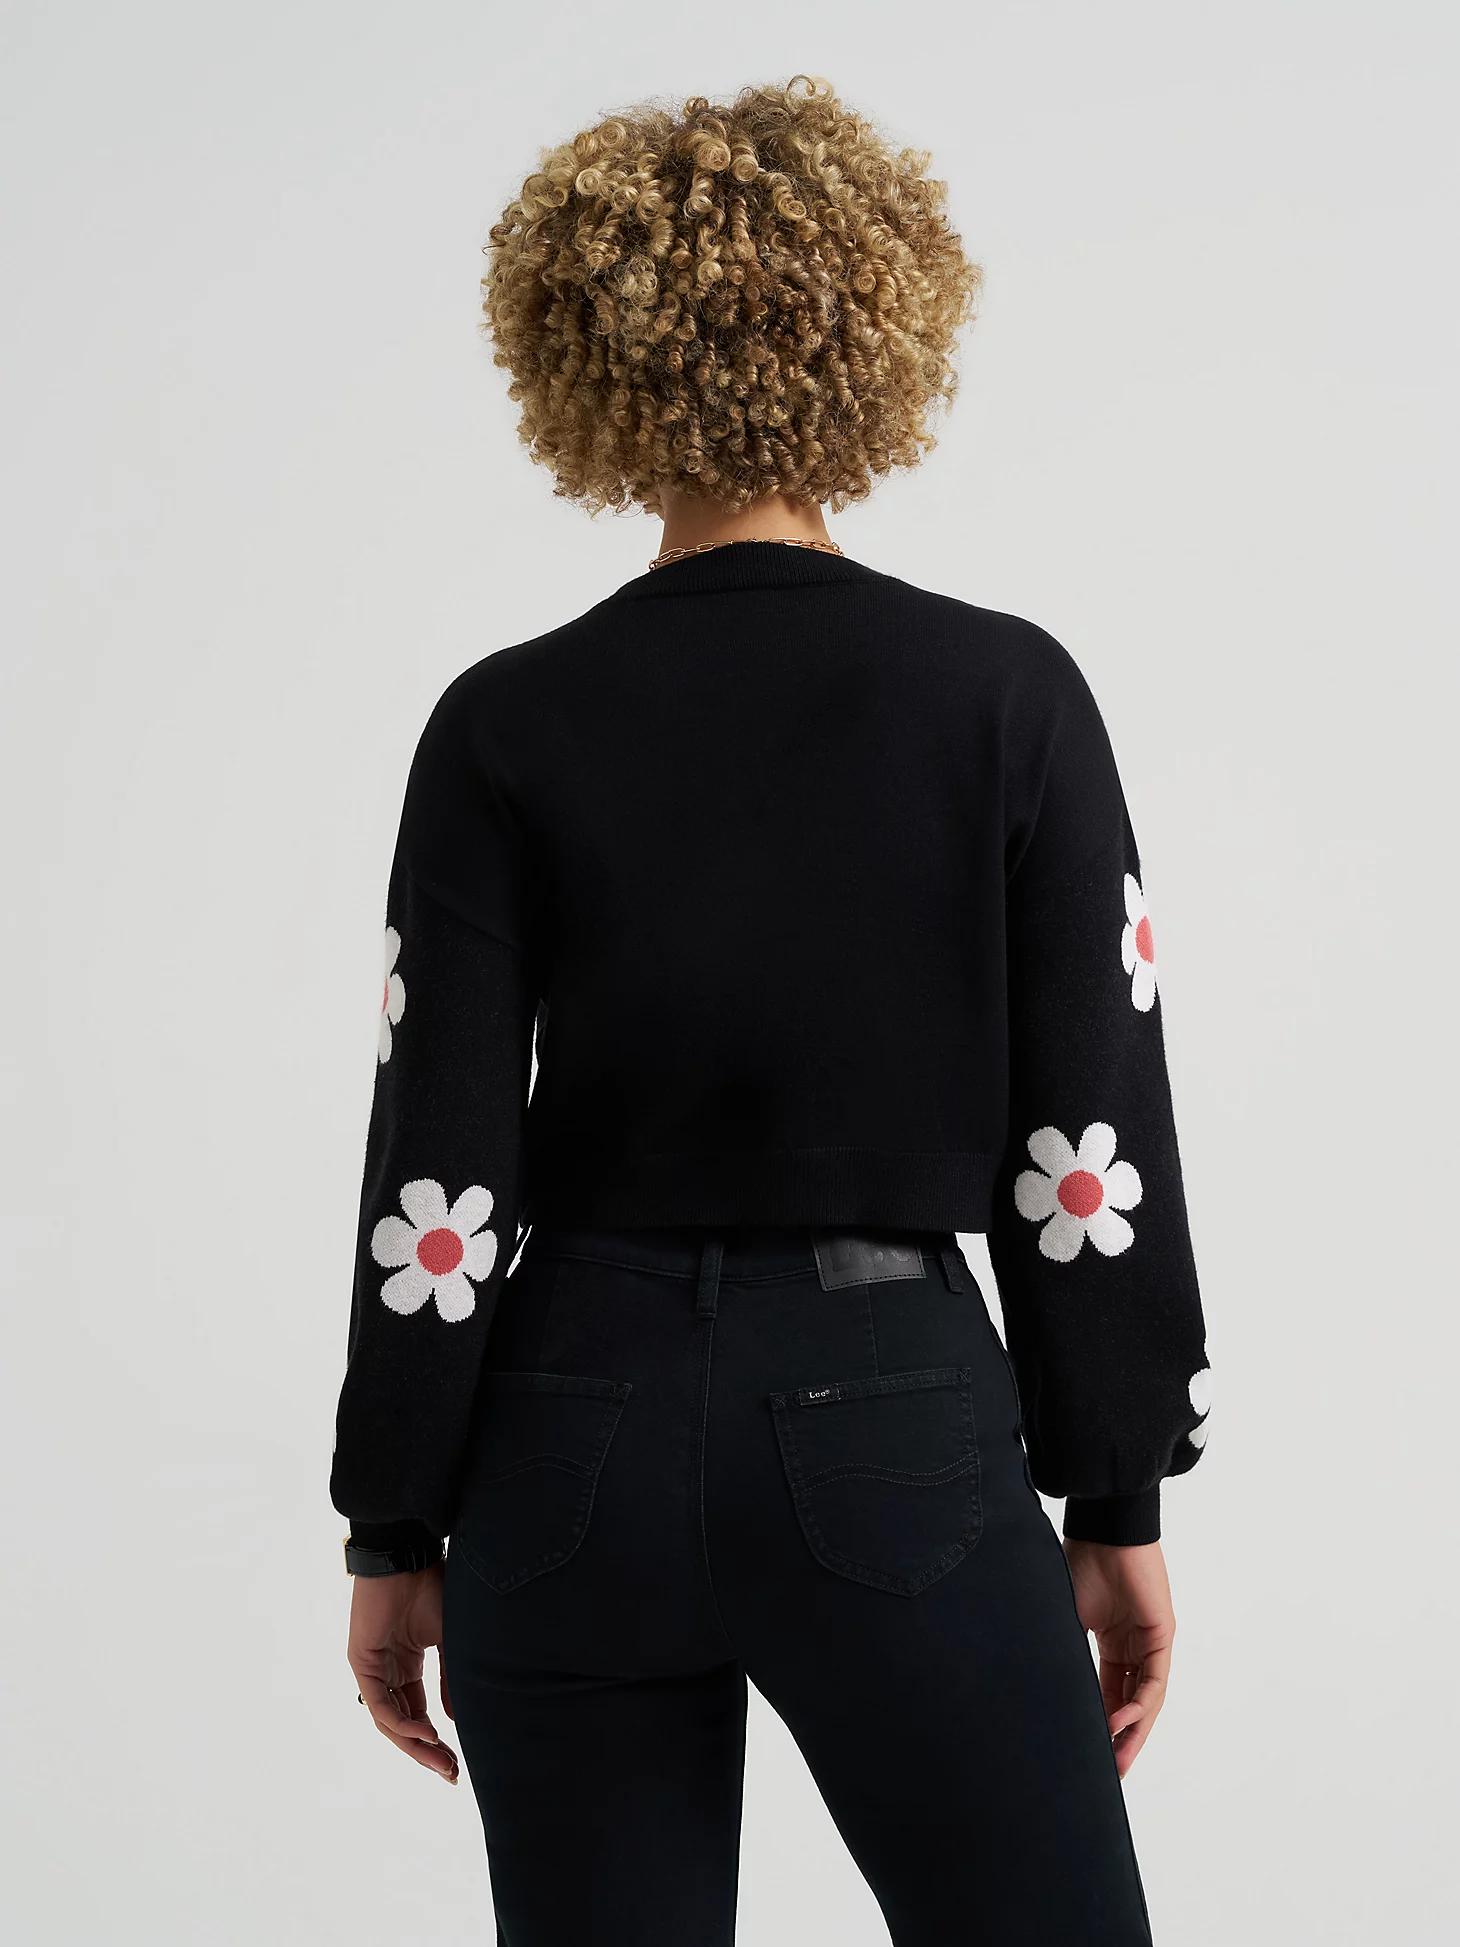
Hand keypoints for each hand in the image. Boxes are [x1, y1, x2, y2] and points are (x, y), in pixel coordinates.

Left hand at [347, 1563, 458, 1782]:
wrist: (408, 1554)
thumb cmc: (431, 1586)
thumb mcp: (449, 1641)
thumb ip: (451, 1680)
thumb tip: (457, 1720)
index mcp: (407, 1665)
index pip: (418, 1713)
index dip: (436, 1740)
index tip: (457, 1764)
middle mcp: (388, 1671)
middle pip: (404, 1724)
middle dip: (427, 1752)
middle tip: (451, 1774)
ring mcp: (373, 1669)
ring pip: (390, 1721)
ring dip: (415, 1744)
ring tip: (441, 1761)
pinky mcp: (362, 1663)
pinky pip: (379, 1703)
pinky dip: (402, 1722)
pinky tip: (425, 1734)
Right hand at [1063, 1538, 1173, 1777]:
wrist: (1102, 1530)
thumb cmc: (1079, 1563)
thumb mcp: (1066, 1618)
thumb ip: (1064, 1652)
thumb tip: (1040, 1686)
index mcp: (1109, 1641)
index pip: (1107, 1691)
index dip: (1099, 1722)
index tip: (1085, 1752)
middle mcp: (1133, 1645)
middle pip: (1129, 1701)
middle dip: (1120, 1738)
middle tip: (1108, 1772)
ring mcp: (1149, 1641)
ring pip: (1145, 1698)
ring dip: (1133, 1730)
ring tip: (1117, 1760)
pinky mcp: (1162, 1635)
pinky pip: (1153, 1680)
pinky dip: (1140, 1704)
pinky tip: (1122, 1722)